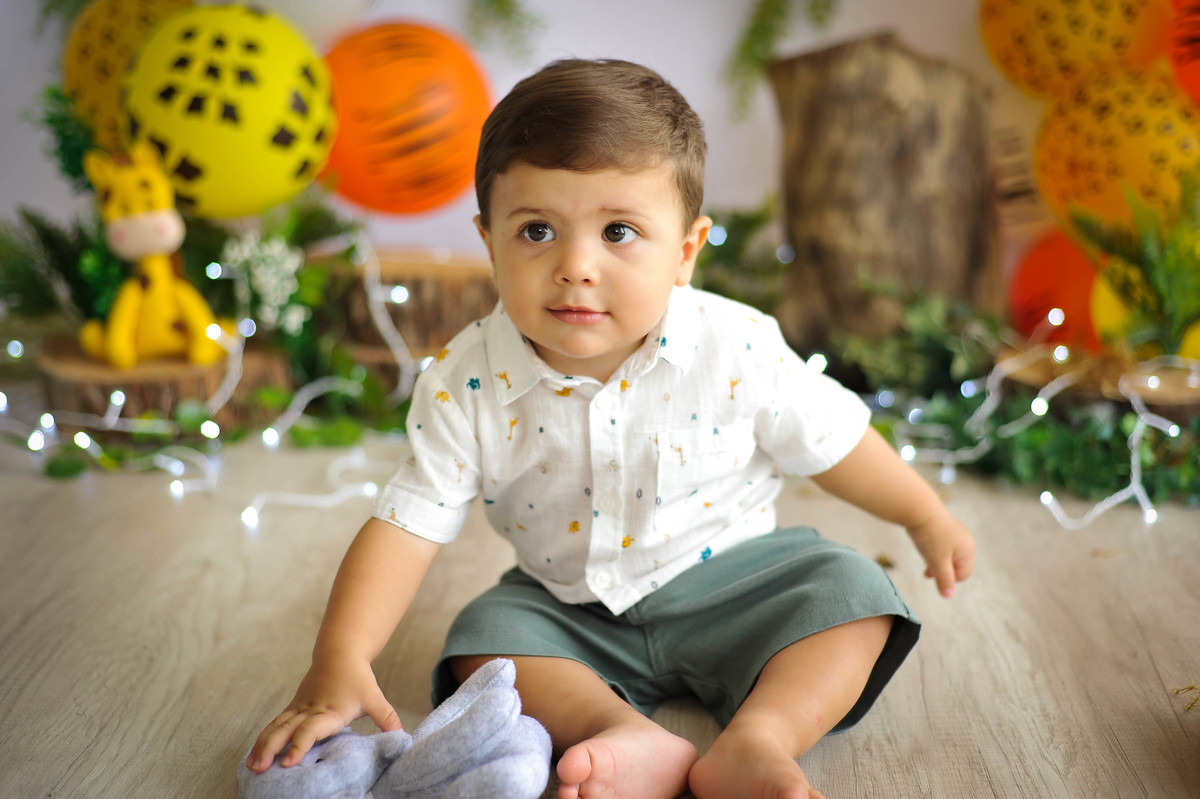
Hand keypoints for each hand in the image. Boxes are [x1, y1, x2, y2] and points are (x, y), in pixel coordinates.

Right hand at [246, 654, 401, 772]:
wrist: (339, 653)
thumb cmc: (358, 679)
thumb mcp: (375, 698)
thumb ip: (387, 718)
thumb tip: (403, 737)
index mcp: (329, 711)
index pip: (311, 730)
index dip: (299, 745)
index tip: (288, 763)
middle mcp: (309, 710)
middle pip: (285, 730)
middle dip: (271, 749)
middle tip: (260, 769)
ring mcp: (298, 708)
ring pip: (275, 727)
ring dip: (262, 746)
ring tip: (251, 766)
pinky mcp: (292, 708)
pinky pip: (274, 724)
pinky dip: (262, 739)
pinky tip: (253, 756)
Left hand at [907, 508, 974, 597]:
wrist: (918, 508)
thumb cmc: (930, 536)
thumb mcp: (937, 561)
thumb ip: (944, 579)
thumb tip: (948, 595)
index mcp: (968, 549)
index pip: (963, 575)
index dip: (948, 579)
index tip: (932, 573)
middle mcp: (965, 540)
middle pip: (956, 565)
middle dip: (942, 570)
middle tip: (926, 572)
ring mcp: (955, 533)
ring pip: (947, 555)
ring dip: (936, 561)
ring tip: (924, 559)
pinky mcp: (944, 527)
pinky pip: (941, 545)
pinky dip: (933, 550)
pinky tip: (923, 547)